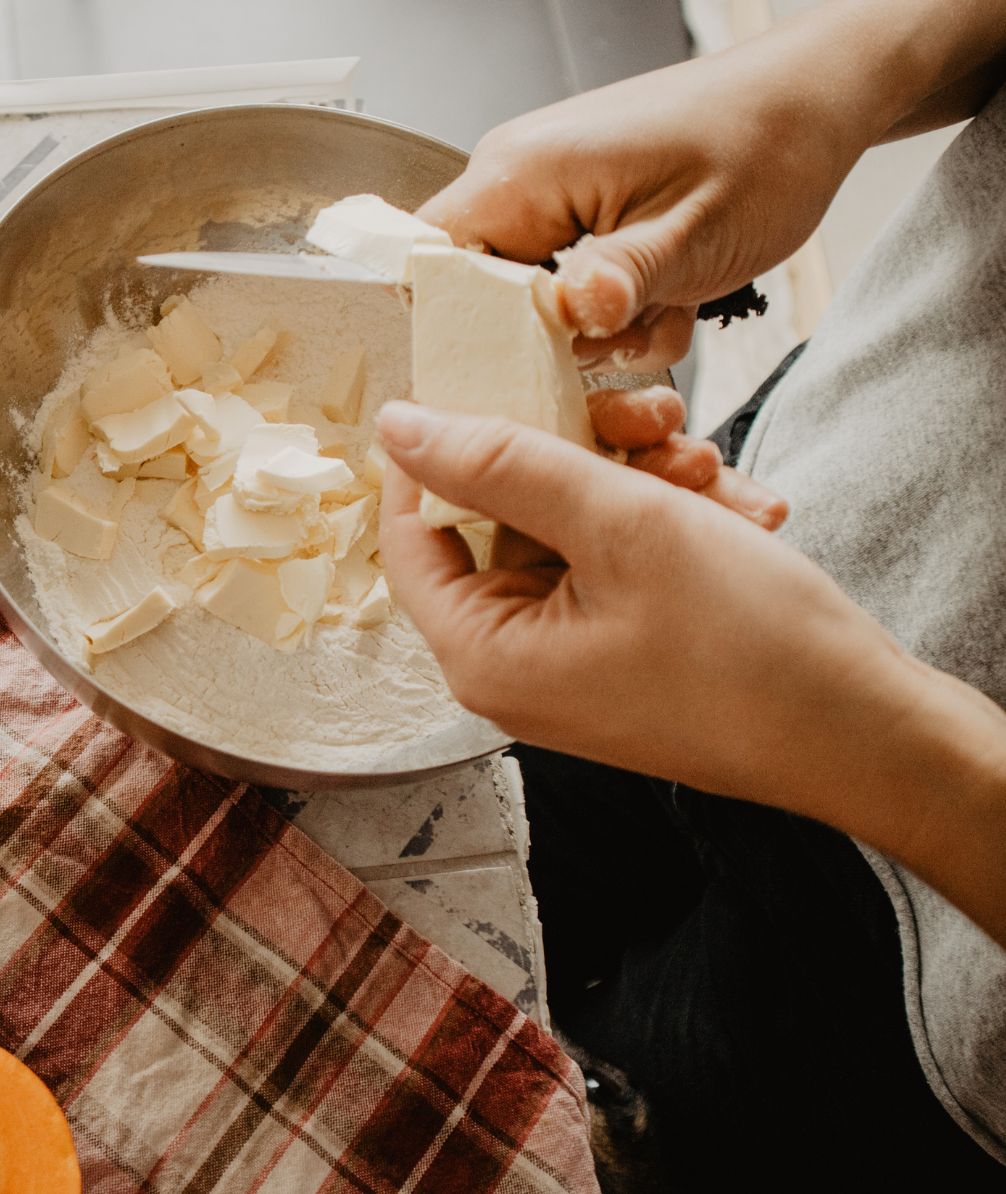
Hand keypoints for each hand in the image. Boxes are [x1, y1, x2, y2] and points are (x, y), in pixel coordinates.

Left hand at [376, 400, 1005, 946]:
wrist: (870, 733)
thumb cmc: (750, 647)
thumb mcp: (619, 524)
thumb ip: (502, 466)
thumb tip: (403, 427)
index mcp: (481, 654)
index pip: (409, 533)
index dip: (440, 450)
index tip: (485, 382)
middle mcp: (510, 665)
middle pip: (494, 523)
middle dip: (570, 456)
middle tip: (643, 417)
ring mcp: (566, 660)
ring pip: (565, 532)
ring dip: (632, 481)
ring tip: (703, 462)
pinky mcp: (618, 650)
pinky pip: (611, 564)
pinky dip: (661, 522)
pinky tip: (728, 501)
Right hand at [416, 0, 1005, 370]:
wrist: (814, 99)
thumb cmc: (766, 143)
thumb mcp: (695, 232)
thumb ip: (620, 278)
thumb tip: (566, 316)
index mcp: (524, 171)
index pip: (430, 263)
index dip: (457, 330)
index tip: (517, 371)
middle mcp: (519, 176)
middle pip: (477, 293)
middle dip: (546, 340)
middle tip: (623, 339)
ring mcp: (547, 193)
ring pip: (528, 300)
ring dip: (594, 330)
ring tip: (664, 312)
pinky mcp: (577, 209)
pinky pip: (565, 284)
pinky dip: (617, 310)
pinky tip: (669, 299)